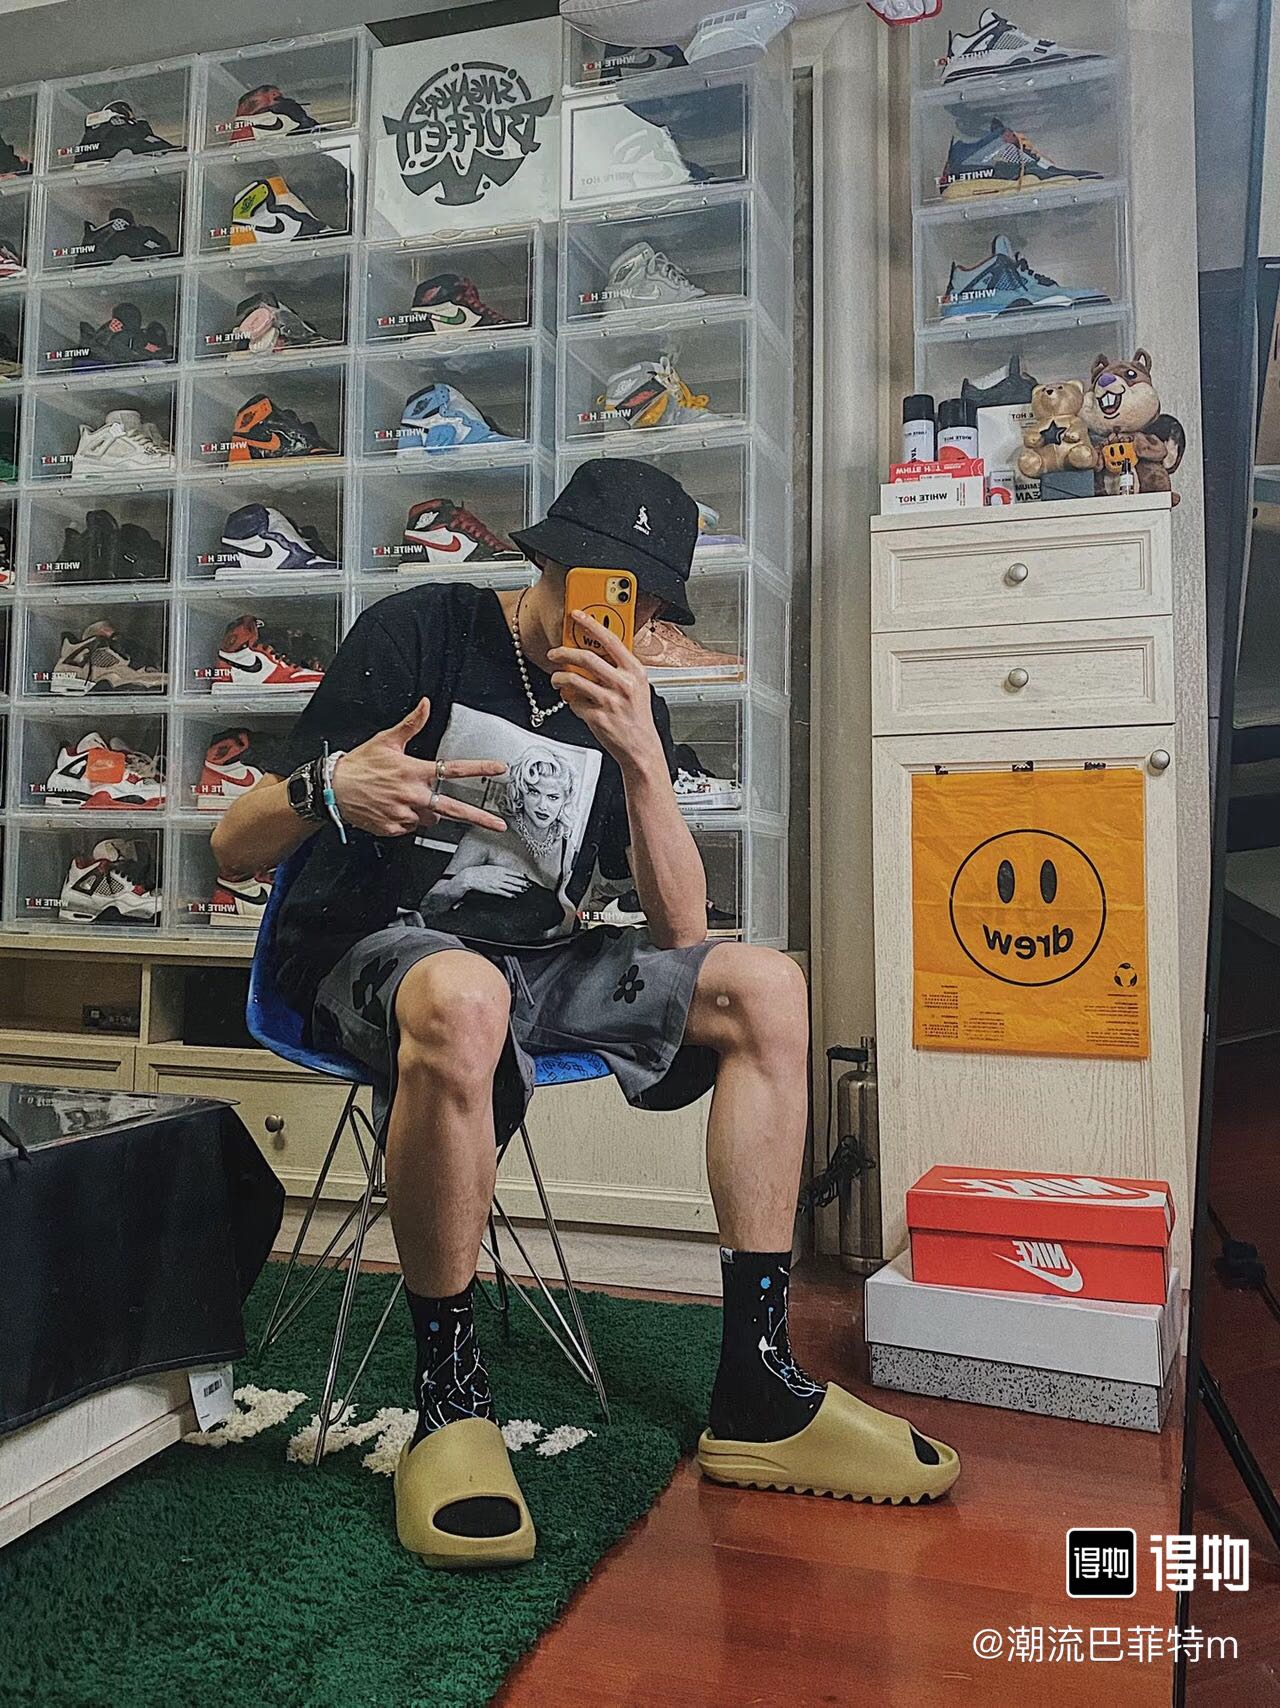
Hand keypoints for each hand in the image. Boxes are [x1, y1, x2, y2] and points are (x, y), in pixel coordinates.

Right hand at [332, 698, 507, 837]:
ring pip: (429, 818)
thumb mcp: (386, 740)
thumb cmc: (359, 765)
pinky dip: (407, 819)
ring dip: (426, 811)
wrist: (332, 788)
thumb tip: (425, 705)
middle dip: (479, 818)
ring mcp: (404, 814)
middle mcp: (412, 795)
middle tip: (497, 824)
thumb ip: (411, 724)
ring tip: (406, 798)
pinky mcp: (394, 828)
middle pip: (454, 808)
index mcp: (414, 771)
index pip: (453, 769)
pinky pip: (410, 827)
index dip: (479, 768)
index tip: (498, 769)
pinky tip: (393, 808)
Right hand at [458, 867, 530, 896]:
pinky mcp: (493, 890)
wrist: (470, 876)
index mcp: (499, 869)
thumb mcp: (491, 868)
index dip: (520, 875)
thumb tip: (507, 872)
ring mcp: (497, 883)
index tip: (526, 877)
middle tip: (529, 885)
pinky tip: (514, 896)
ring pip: (510, 886)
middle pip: (514, 880)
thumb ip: (500, 870)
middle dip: (522, 883)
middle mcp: (499, 876)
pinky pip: (503, 893)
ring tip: (524, 890)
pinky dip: (509, 894)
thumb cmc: (480, 871)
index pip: (513, 872)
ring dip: (518, 889)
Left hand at [548, 611, 664, 770]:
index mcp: (634, 671)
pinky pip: (574, 701)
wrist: (641, 748)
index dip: (591, 624)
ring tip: (557, 678)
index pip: (611, 640)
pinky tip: (574, 700)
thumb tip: (596, 649)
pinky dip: (570, 700)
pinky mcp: (597, 717)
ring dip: (559, 677)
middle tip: (554, 653)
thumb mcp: (637, 686)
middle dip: (564, 652)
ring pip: (574, 679)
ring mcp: (610, 701)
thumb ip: (620, 667)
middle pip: (586, 657)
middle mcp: (623, 684)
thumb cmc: (637, 717)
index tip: (577, 615)